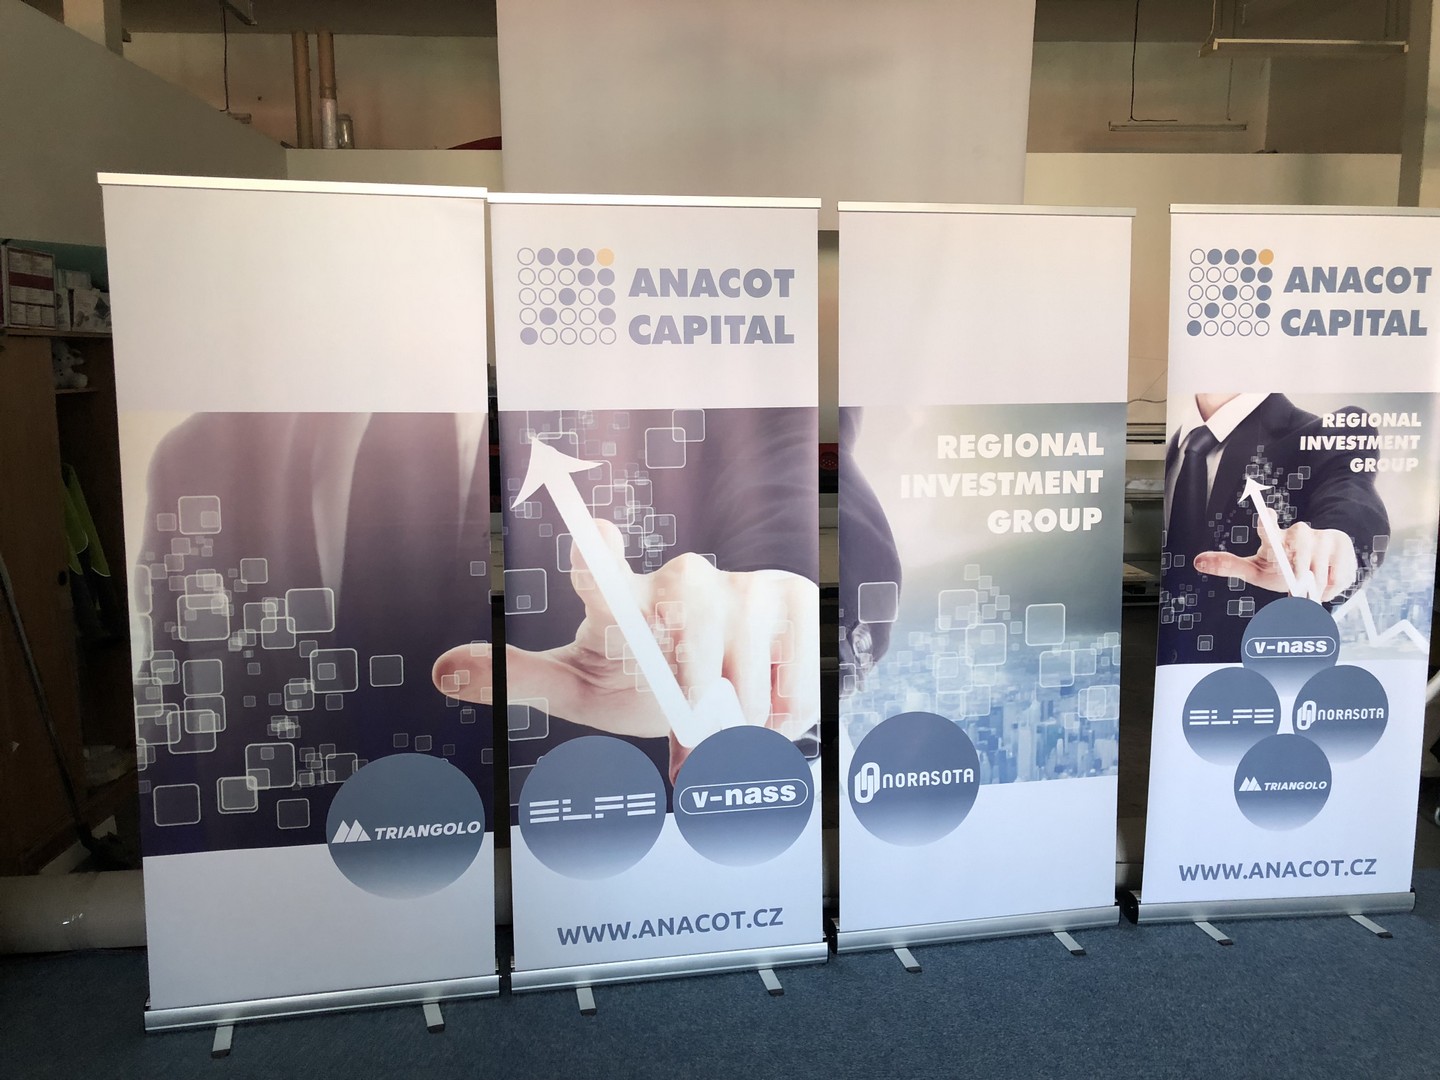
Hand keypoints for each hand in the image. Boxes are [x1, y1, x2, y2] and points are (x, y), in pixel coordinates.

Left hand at [433, 518, 818, 765]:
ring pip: (741, 667)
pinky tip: (765, 708)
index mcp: (618, 599)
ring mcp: (740, 584)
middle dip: (691, 696)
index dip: (596, 555)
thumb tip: (439, 668)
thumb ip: (519, 679)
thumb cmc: (643, 682)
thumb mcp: (582, 690)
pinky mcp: (791, 598)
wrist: (727, 693)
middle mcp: (680, 579)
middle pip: (687, 637)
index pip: (600, 573)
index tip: (593, 534)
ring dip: (734, 717)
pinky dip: (779, 713)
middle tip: (687, 722)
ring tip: (723, 717)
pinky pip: (789, 674)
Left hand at [1193, 505, 1357, 601]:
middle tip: (1297, 588)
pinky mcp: (1342, 546)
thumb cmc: (1281, 570)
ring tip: (1307, 590)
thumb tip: (1197, 561)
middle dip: (1300, 571)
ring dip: (1314, 584)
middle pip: (1301, 548)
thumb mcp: (1256, 572)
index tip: (1267, 516)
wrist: (1316, 574)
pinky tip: (1324, 584)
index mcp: (1274, 538)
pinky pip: (1337, 574)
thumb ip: (1229, 566)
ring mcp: (1322, 537)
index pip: (1269, 529)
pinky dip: (1331, 586)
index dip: (1268, 523)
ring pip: (1320, 565)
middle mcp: (1298, 533)